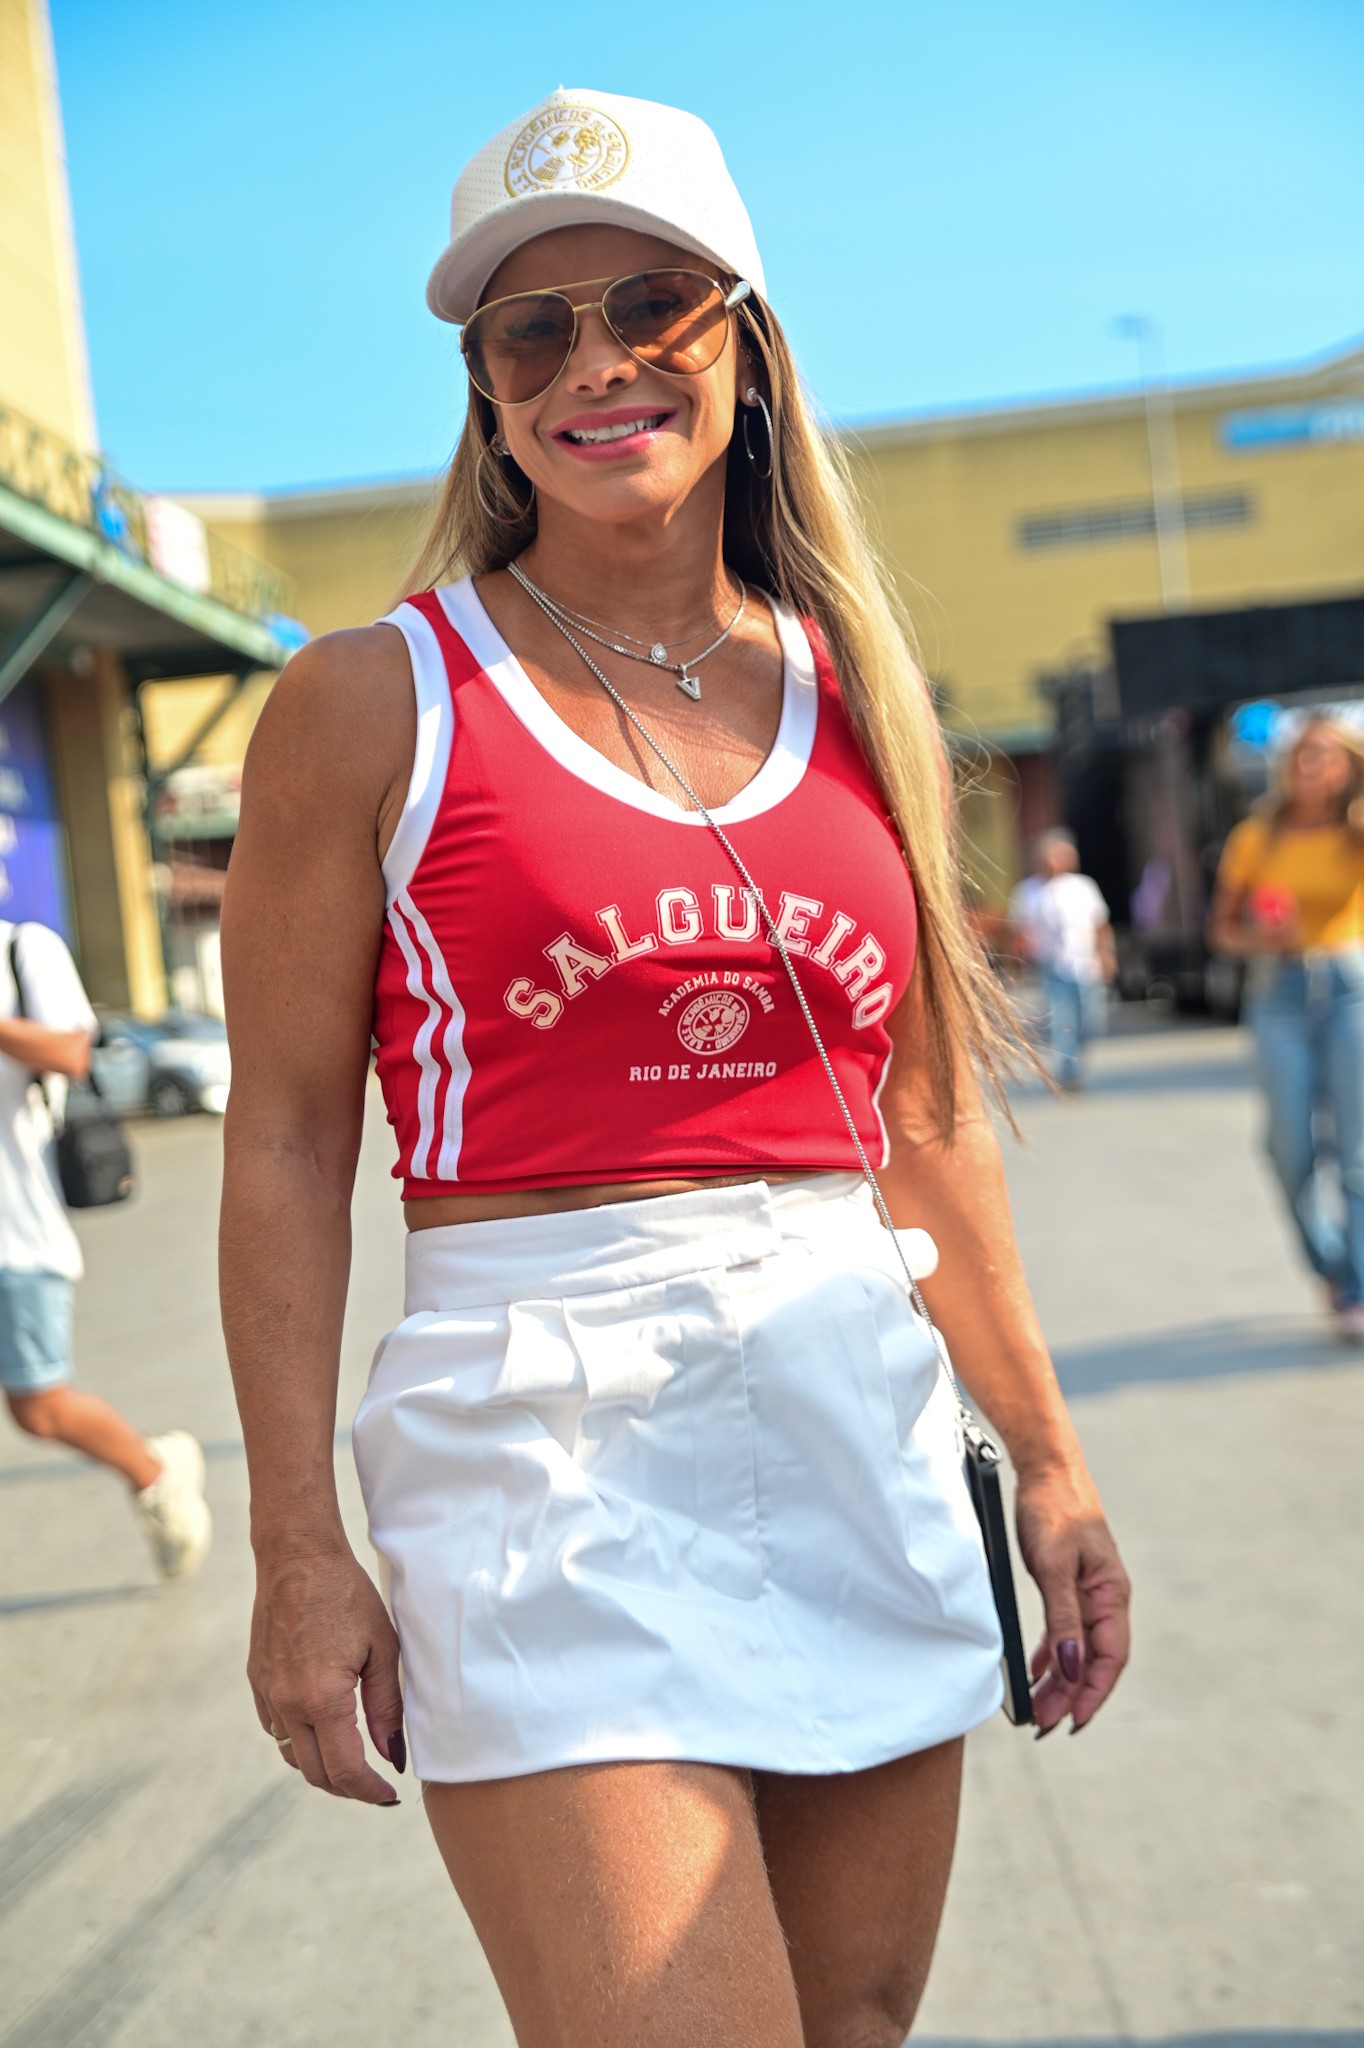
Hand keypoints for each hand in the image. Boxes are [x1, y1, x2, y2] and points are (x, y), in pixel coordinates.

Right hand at [249, 1545, 404, 1802]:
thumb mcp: (382, 1648)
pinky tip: (323, 1726)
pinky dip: (300, 1740)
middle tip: (376, 1785)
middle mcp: (286, 1704)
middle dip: (348, 1788)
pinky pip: (276, 1729)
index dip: (369, 1792)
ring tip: (353, 1759)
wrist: (297, 1557)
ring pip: (292, 1755)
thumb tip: (393, 1756)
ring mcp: (266, 1694)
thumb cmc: (347, 1595)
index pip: (345, 1770)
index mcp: (321, 1698)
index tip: (391, 1796)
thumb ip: (387, 1707)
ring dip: (322, 1766)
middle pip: (315, 1773)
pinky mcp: (256, 1682)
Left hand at [1013, 1462, 1130, 1735]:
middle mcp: (1105, 1599)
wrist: (1047, 1469)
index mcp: (1111, 1595)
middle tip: (1044, 1725)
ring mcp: (1087, 1592)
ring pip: (1077, 1649)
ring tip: (1038, 1709)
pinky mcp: (1068, 1584)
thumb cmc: (1054, 1509)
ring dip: (1059, 1680)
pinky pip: (1064, 1631)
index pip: (1109, 1659)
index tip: (1072, 1723)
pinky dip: (1050, 1654)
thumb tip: (1068, 1667)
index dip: (1092, 1694)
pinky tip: (1035, 1672)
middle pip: (1092, 1660)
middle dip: (1070, 1696)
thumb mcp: (1054, 1566)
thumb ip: (1063, 1618)